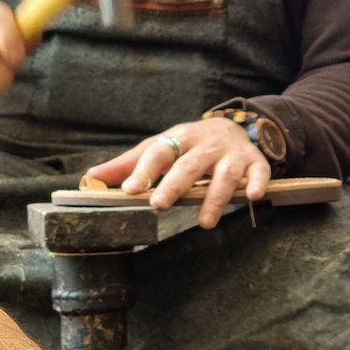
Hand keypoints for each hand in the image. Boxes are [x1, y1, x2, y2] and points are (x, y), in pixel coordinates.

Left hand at [84, 118, 270, 228]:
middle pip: (189, 165)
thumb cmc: (188, 145)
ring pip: (224, 174)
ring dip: (215, 198)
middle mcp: (205, 145)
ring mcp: (231, 154)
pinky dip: (257, 183)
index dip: (143, 171)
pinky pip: (259, 172)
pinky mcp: (255, 163)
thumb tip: (90, 178)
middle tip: (159, 205)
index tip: (129, 190)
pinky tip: (254, 197)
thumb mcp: (159, 148)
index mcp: (178, 139)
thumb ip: (128, 165)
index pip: (158, 153)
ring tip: (205, 223)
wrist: (234, 127)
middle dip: (174, 185)